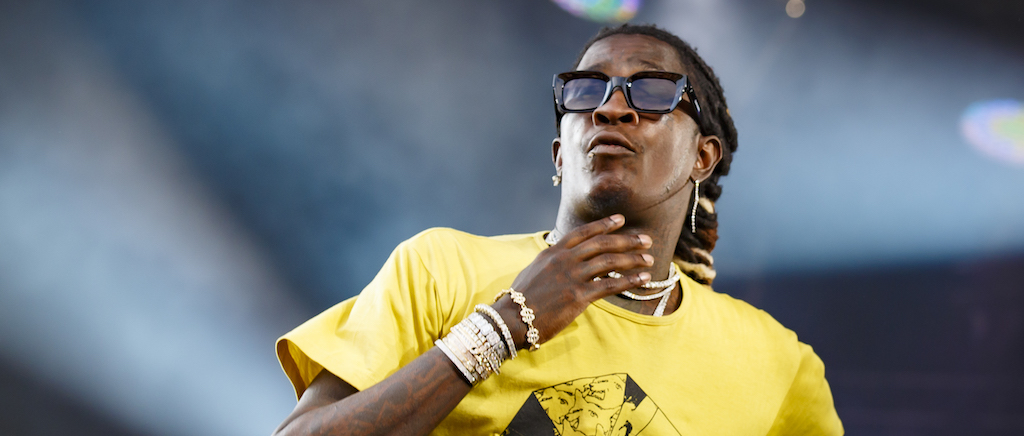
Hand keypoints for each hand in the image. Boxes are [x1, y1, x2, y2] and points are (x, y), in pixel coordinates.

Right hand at [494, 214, 652, 349]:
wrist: (511, 318)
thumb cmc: (520, 299)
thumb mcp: (535, 271)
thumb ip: (552, 262)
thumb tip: (564, 258)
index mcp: (553, 252)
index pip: (583, 232)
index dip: (604, 224)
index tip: (621, 219)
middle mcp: (564, 260)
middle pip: (602, 244)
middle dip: (627, 239)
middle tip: (645, 238)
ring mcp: (572, 277)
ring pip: (610, 262)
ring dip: (633, 258)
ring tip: (649, 258)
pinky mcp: (578, 296)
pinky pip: (611, 285)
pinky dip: (630, 280)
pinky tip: (643, 278)